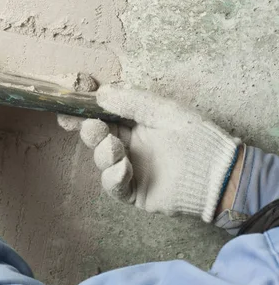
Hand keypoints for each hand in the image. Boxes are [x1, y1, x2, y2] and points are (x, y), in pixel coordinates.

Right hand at [59, 85, 239, 222]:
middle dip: (89, 132)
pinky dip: (113, 177)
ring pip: (101, 161)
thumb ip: (131, 101)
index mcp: (135, 125)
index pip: (103, 117)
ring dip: (103, 154)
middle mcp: (129, 146)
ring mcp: (130, 170)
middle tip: (92, 127)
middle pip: (97, 138)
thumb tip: (101, 93)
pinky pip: (113, 186)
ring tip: (116, 149)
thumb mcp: (163, 110)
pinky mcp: (134, 192)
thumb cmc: (195, 136)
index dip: (84, 113)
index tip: (68, 108)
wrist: (218, 172)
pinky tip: (124, 168)